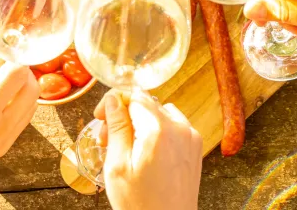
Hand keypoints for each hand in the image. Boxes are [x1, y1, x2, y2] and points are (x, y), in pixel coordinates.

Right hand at [0, 57, 39, 208]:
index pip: (16, 74)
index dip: (13, 57)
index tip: (4, 48)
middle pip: (32, 89)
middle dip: (22, 70)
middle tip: (3, 62)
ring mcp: (2, 142)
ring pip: (32, 104)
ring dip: (23, 86)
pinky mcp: (2, 148)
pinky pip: (23, 119)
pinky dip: (19, 103)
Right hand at [93, 89, 201, 209]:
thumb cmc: (140, 204)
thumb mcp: (118, 165)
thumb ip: (117, 127)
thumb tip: (113, 99)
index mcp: (158, 130)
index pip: (133, 96)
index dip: (114, 103)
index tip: (102, 118)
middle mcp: (179, 128)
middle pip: (146, 104)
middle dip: (124, 116)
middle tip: (107, 140)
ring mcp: (190, 137)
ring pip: (159, 114)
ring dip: (140, 124)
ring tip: (126, 149)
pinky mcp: (195, 147)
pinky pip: (173, 127)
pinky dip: (157, 132)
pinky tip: (145, 154)